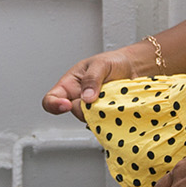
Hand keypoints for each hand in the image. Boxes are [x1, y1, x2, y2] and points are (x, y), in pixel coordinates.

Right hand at [42, 42, 157, 115]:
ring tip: (114, 98)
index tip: (67, 105)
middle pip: (75, 112)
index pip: (51, 99)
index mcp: (70, 85)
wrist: (134, 68)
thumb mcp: (101, 64)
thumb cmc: (113, 62)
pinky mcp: (107, 117)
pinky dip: (112, 118)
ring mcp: (94, 110)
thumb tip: (87, 97)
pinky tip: (119, 107)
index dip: (54, 105)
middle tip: (102, 96)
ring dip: (103, 112)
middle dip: (88, 107)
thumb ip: (92, 78)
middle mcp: (79, 99)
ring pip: (92, 120)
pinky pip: (105, 124)